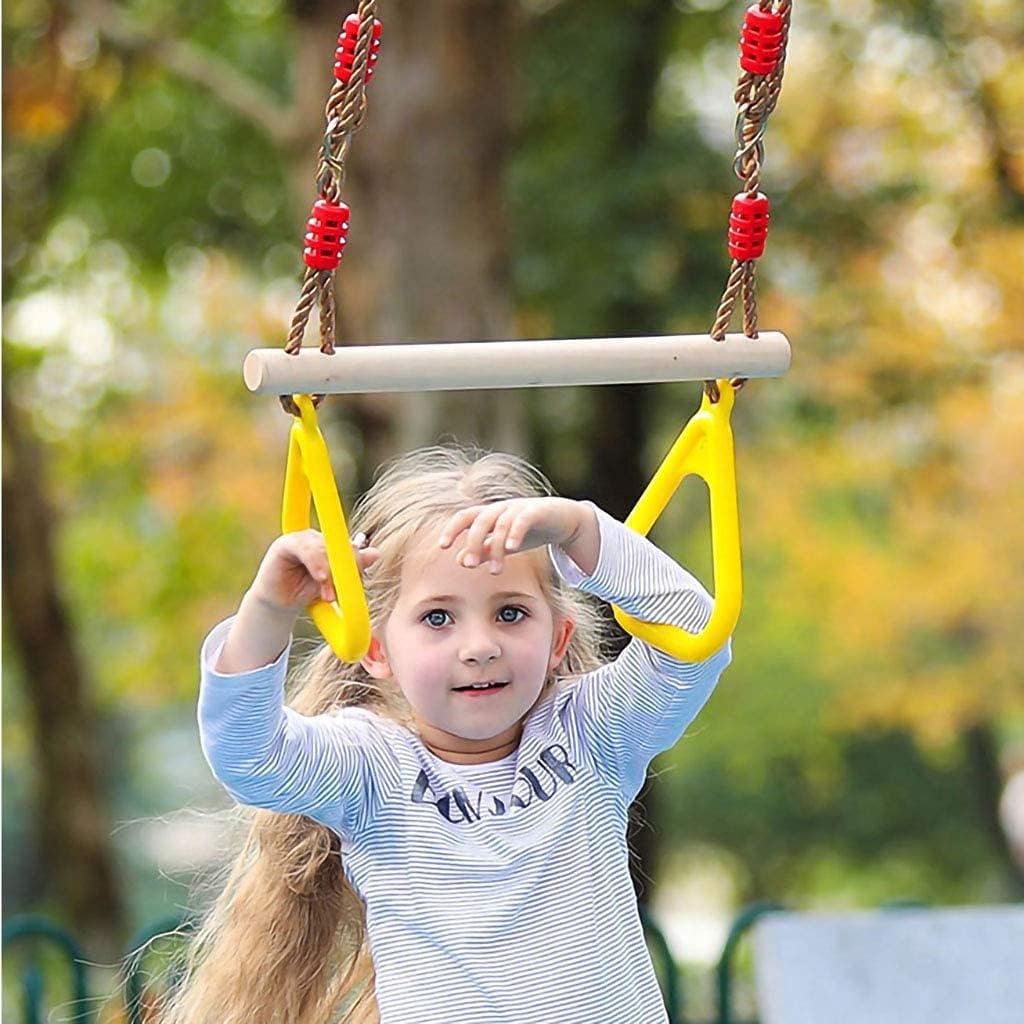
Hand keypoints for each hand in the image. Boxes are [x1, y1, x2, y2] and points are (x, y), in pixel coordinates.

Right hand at [249, 529, 379, 612]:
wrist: (280, 604)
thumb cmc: (307, 592)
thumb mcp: (334, 584)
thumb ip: (352, 569)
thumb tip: (376, 553)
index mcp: (331, 544)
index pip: (350, 546)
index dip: (357, 560)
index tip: (360, 579)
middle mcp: (317, 537)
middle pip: (339, 545)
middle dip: (345, 569)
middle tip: (345, 591)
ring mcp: (302, 538)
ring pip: (325, 548)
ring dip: (330, 573)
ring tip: (328, 594)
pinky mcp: (286, 544)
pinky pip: (305, 549)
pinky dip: (316, 563)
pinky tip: (321, 577)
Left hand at [438, 498, 598, 575]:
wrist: (561, 519)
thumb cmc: (528, 531)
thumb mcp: (503, 544)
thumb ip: (483, 551)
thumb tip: (461, 561)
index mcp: (489, 514)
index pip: (464, 517)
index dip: (452, 529)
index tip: (442, 546)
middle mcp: (500, 508)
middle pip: (480, 521)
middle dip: (473, 543)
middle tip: (471, 566)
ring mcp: (518, 508)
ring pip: (501, 524)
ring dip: (496, 548)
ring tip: (496, 571)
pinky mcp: (537, 511)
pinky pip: (522, 520)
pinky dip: (515, 533)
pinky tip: (512, 548)